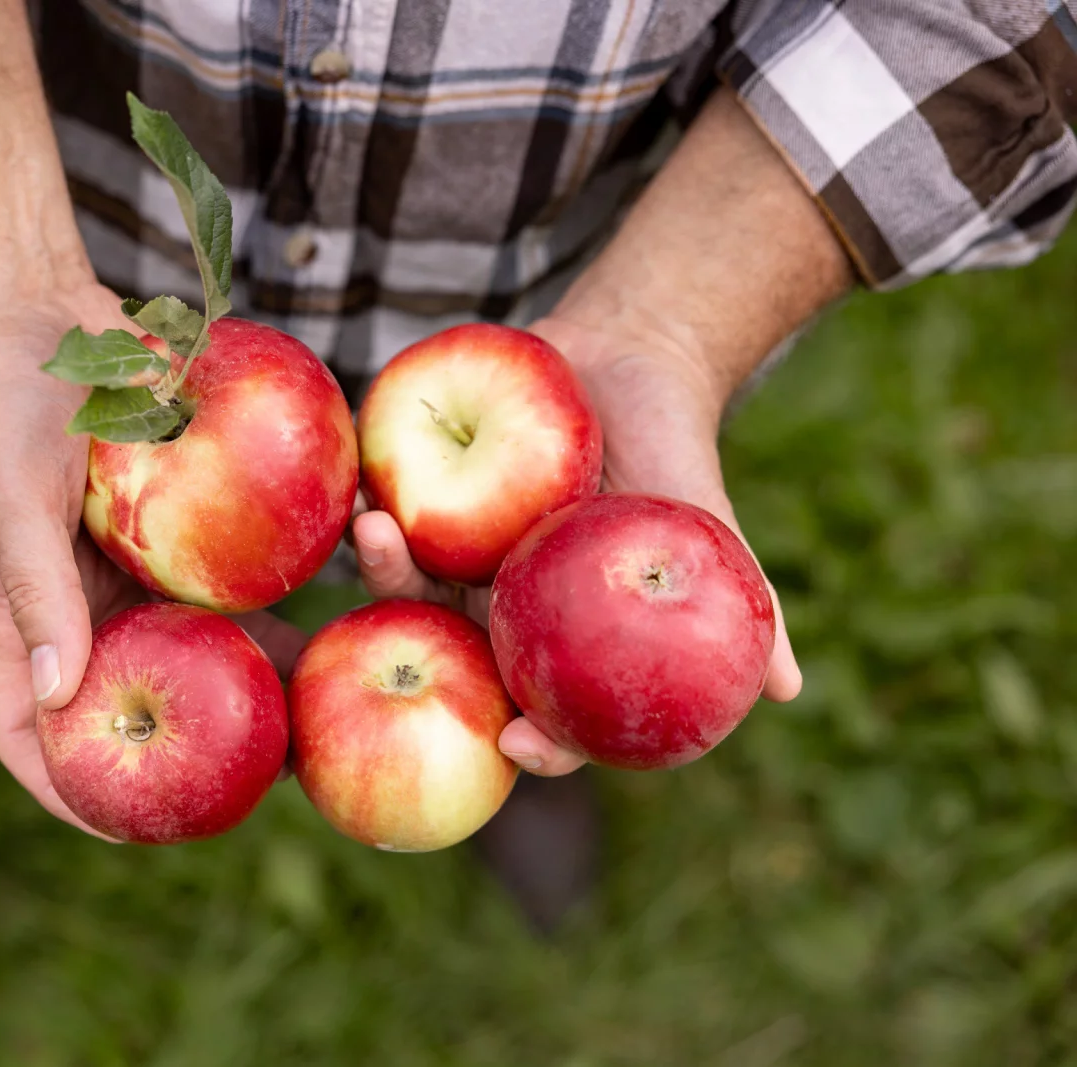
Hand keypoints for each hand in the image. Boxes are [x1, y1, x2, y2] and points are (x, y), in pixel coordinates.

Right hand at [0, 281, 305, 836]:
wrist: (35, 303)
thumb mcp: (8, 493)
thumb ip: (36, 590)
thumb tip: (60, 696)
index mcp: (23, 614)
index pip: (27, 729)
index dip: (65, 787)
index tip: (126, 830)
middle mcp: (83, 603)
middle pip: (132, 699)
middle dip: (188, 746)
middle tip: (259, 781)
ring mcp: (132, 564)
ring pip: (192, 642)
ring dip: (246, 677)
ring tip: (314, 712)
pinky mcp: (177, 519)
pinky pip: (229, 571)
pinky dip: (272, 595)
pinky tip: (332, 611)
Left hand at [352, 316, 801, 777]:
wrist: (621, 358)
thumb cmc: (668, 451)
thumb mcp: (701, 520)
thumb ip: (737, 593)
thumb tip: (788, 688)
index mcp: (560, 638)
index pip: (541, 710)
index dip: (530, 741)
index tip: (516, 740)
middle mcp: (494, 607)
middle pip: (447, 653)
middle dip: (414, 651)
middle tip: (400, 638)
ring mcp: (450, 554)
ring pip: (403, 583)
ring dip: (380, 564)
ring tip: (375, 525)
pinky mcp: (420, 497)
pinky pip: (385, 507)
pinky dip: (368, 496)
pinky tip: (359, 478)